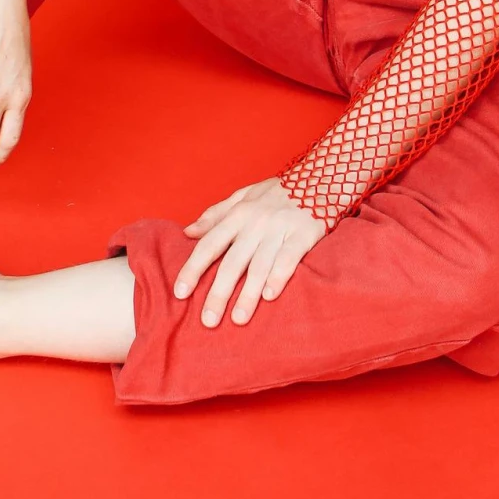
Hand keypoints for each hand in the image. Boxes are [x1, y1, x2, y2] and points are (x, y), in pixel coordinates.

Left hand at [173, 178, 326, 327]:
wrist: (319, 177)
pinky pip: (289, 258)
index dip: (193, 269)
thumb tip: (188, 232)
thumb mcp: (243, 196)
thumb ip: (215, 215)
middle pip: (232, 262)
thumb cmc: (277, 192)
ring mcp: (279, 229)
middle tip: (208, 321)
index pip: (209, 244)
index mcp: (238, 215)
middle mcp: (255, 223)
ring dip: (248, 294)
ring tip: (238, 319)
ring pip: (259, 265)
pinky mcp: (304, 234)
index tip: (180, 293)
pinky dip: (279, 276)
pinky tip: (270, 296)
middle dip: (219, 293)